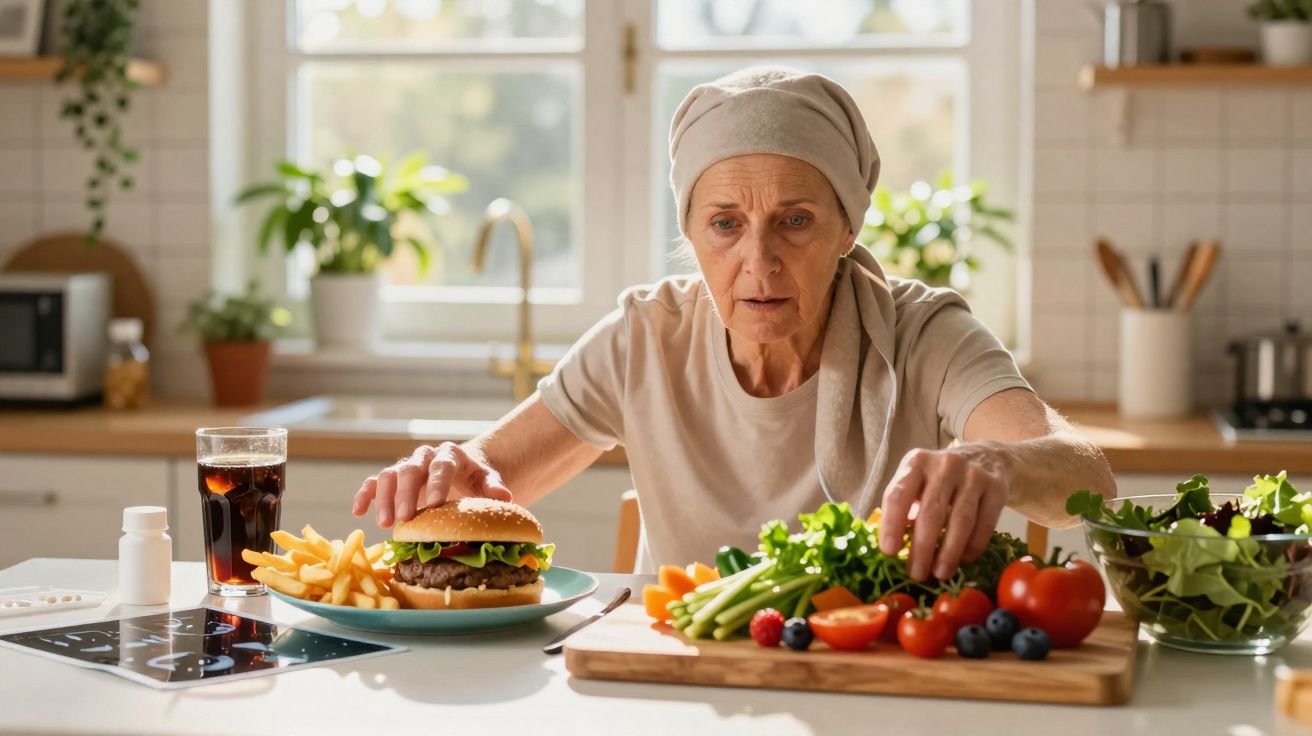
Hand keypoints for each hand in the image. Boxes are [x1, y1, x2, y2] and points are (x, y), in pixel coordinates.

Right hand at [351, 442, 512, 527]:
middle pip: (410, 469)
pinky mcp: (392, 478)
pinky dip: (364, 494)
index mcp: (450, 454)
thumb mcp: (488, 480)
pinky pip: (373, 482)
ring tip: (384, 524)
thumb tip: (505, 496)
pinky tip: (358, 512)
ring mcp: (406, 466)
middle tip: (404, 519)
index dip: (437, 483)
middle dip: (406, 494)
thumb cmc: (475, 480)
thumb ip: (494, 486)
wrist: (461, 472)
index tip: (434, 504)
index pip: (442, 465)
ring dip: (384, 498)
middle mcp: (424, 456)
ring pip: (388, 475)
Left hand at [876, 446, 1007, 580]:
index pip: (898, 494)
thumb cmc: (941, 478)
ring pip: (961, 521)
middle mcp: (945, 465)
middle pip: (931, 512)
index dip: (892, 525)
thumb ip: (904, 507)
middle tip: (916, 574)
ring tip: (940, 574)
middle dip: (922, 548)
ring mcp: (973, 475)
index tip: (889, 551)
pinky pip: (985, 524)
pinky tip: (964, 560)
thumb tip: (893, 548)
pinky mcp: (997, 488)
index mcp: (916, 462)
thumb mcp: (918, 481)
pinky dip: (973, 546)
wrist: (987, 458)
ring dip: (949, 552)